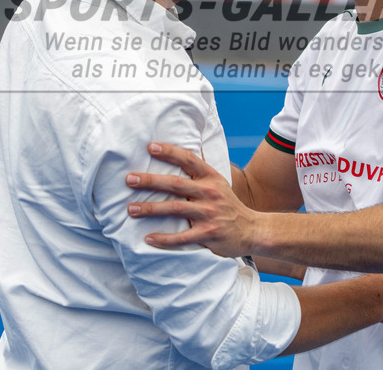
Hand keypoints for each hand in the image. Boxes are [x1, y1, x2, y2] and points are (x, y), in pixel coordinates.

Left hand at [126, 142, 258, 257]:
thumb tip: (189, 143)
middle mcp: (210, 193)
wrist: (252, 230)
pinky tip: (148, 238)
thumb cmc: (228, 205)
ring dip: (150, 208)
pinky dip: (164, 239)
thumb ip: (201, 169)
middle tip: (129, 179)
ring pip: (174, 209)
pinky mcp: (208, 235)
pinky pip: (181, 237)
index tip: (150, 147)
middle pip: (175, 184)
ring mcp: (209, 214)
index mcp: (211, 178)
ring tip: (131, 209)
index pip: (189, 160)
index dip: (170, 152)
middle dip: (150, 181)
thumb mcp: (219, 182)